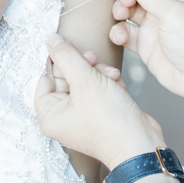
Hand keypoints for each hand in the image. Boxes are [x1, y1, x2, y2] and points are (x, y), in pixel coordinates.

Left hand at [35, 39, 165, 169]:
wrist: (139, 143)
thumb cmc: (109, 119)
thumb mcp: (85, 80)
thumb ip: (66, 57)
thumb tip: (51, 39)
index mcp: (49, 115)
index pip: (44, 78)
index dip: (59, 63)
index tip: (74, 54)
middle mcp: (63, 117)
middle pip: (65, 78)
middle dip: (84, 67)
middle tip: (94, 61)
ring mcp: (81, 116)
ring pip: (84, 81)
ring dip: (99, 73)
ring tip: (112, 77)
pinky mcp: (99, 114)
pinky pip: (97, 91)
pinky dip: (108, 84)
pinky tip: (119, 86)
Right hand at [110, 0, 183, 105]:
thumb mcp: (175, 13)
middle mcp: (166, 6)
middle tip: (125, 2)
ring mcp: (155, 25)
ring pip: (128, 10)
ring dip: (119, 11)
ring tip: (121, 16)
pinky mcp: (146, 44)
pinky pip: (126, 32)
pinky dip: (118, 32)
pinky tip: (121, 37)